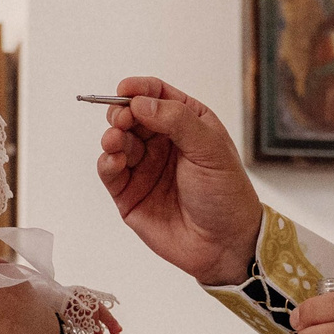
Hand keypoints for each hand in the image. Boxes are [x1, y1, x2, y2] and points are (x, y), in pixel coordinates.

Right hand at [94, 77, 261, 285]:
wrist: (225, 244)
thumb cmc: (226, 194)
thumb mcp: (210, 149)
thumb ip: (177, 121)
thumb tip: (141, 103)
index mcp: (187, 123)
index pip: (157, 95)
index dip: (139, 89)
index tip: (125, 90)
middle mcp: (163, 142)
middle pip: (132, 115)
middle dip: (121, 113)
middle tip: (122, 118)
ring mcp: (145, 167)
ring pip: (118, 141)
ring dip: (112, 137)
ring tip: (116, 140)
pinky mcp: (130, 193)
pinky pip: (110, 171)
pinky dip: (107, 162)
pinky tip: (113, 160)